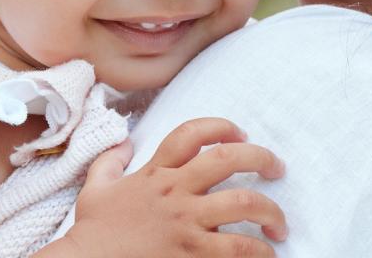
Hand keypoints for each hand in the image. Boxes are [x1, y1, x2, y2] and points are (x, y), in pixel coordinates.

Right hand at [63, 117, 286, 256]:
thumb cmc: (93, 231)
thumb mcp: (95, 187)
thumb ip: (111, 161)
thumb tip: (124, 142)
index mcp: (156, 172)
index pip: (192, 134)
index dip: (221, 126)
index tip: (240, 133)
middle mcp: (175, 191)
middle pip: (229, 160)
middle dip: (262, 159)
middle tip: (277, 169)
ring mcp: (186, 222)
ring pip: (244, 204)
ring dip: (271, 212)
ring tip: (279, 226)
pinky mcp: (192, 254)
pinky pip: (237, 249)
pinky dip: (258, 252)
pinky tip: (266, 256)